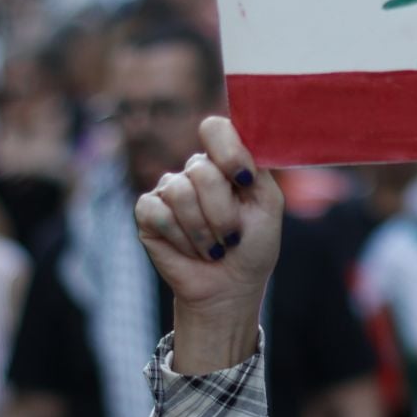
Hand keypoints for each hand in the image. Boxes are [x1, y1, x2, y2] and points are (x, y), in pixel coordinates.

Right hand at [133, 117, 283, 369]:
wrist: (230, 287)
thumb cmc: (253, 245)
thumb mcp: (268, 205)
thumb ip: (258, 169)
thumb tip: (242, 140)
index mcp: (226, 161)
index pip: (216, 129)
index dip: (228, 152)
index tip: (244, 181)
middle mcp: (195, 170)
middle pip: (202, 169)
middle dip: (222, 212)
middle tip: (232, 236)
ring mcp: (169, 189)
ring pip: (180, 193)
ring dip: (204, 231)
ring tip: (214, 249)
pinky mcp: (147, 212)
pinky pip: (159, 213)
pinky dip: (181, 239)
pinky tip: (190, 251)